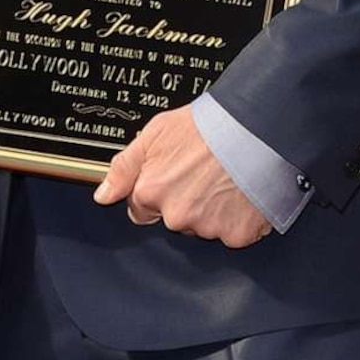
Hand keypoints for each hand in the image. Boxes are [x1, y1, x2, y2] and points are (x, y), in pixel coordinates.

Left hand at [95, 108, 273, 248]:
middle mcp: (176, 215)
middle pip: (174, 219)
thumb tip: (103, 195)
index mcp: (151, 192)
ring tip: (227, 179)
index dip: (157, 192)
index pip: (141, 210)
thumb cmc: (208, 125)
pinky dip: (239, 218)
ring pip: (204, 227)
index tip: (175, 177)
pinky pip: (234, 233)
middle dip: (186, 201)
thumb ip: (124, 167)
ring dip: (213, 210)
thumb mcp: (155, 134)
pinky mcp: (238, 234)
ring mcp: (208, 227)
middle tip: (205, 173)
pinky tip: (243, 193)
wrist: (256, 126)